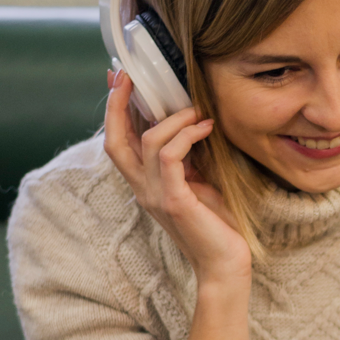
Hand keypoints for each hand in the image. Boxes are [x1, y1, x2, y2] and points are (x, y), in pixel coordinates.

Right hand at [103, 70, 251, 285]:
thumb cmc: (218, 225)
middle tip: (128, 75)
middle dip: (118, 103)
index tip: (118, 78)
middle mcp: (143, 189)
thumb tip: (192, 122)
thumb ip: (188, 158)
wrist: (226, 265)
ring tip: (197, 110)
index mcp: (145, 184)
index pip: (118, 142)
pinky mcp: (174, 200)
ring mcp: (155, 196)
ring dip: (173, 118)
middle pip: (114, 140)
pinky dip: (186, 136)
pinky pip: (170, 156)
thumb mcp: (200, 183)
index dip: (114, 110)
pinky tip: (205, 128)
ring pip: (147, 142)